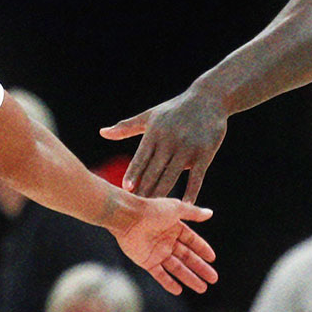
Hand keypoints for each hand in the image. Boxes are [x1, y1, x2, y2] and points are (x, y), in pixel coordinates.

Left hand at [102, 87, 227, 200]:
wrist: (209, 99)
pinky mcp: (205, 153)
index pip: (140, 158)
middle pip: (154, 172)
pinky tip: (185, 205)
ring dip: (162, 195)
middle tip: (136, 209)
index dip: (133, 175)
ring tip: (155, 212)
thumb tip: (102, 133)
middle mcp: (169, 141)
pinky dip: (191, 192)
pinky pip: (196, 177)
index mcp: (154, 133)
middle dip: (144, 191)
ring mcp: (187, 148)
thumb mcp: (149, 116)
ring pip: (172, 176)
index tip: (125, 190)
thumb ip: (126, 127)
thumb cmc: (175, 109)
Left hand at [112, 196, 216, 294]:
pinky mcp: (147, 262)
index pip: (192, 241)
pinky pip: (160, 275)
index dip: (202, 249)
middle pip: (187, 258)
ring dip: (189, 278)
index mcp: (174, 227)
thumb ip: (193, 213)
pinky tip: (179, 290)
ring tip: (203, 288)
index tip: (213, 259)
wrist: (127, 217)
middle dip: (200, 268)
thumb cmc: (151, 210)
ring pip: (177, 268)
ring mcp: (157, 252)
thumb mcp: (176, 209)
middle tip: (213, 279)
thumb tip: (210, 213)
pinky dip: (168, 283)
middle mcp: (167, 241)